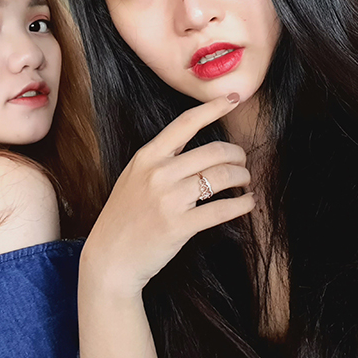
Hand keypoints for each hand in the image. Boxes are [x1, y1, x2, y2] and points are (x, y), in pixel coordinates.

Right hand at [81, 94, 254, 297]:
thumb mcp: (134, 178)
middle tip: (243, 161)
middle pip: (213, 151)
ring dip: (241, 177)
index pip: (185, 122)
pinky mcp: (179, 225)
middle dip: (237, 154)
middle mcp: (158, 173)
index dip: (213, 108)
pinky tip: (248, 203)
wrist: (109, 259)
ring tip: (245, 181)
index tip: (232, 99)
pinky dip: (242, 204)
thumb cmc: (124, 218)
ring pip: (221, 176)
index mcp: (147, 156)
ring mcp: (169, 199)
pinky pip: (222, 209)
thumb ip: (160, 160)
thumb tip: (196, 146)